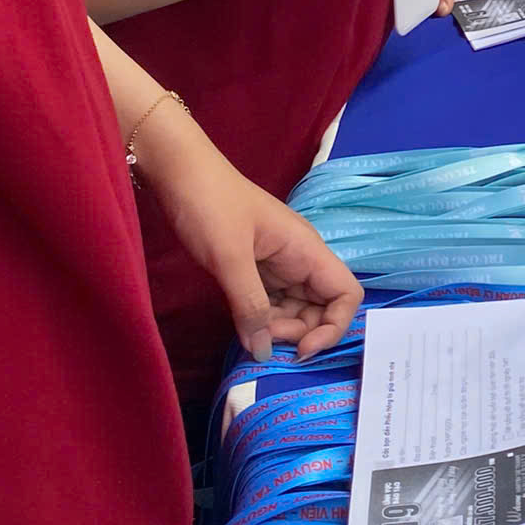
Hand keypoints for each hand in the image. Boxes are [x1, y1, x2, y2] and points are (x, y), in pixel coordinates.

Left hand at [139, 124, 361, 363]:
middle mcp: (300, 259)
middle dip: (300, 332)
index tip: (301, 349)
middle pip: (321, 307)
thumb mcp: (229, 257)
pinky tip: (243, 328)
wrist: (178, 172)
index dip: (334, 327)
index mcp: (307, 250)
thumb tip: (264, 352)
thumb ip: (250, 306)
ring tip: (248, 335)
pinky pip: (271, 302)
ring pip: (296, 308)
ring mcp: (278, 264)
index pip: (346, 294)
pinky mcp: (256, 269)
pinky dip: (262, 320)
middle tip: (262, 341)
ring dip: (279, 328)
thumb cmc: (210, 206)